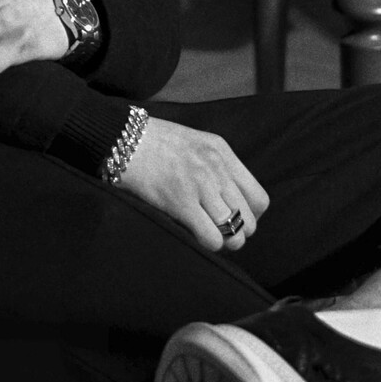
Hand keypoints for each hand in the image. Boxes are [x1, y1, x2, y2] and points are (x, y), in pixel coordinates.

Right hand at [116, 116, 269, 253]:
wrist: (122, 138)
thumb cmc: (154, 142)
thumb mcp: (194, 142)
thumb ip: (216, 166)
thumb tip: (230, 201)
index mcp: (222, 151)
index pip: (259, 198)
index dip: (250, 216)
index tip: (236, 219)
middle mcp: (216, 167)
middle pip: (249, 220)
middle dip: (237, 232)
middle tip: (219, 231)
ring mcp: (200, 184)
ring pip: (235, 234)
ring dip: (223, 242)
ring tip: (207, 234)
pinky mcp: (181, 201)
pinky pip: (212, 238)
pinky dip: (208, 243)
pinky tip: (194, 233)